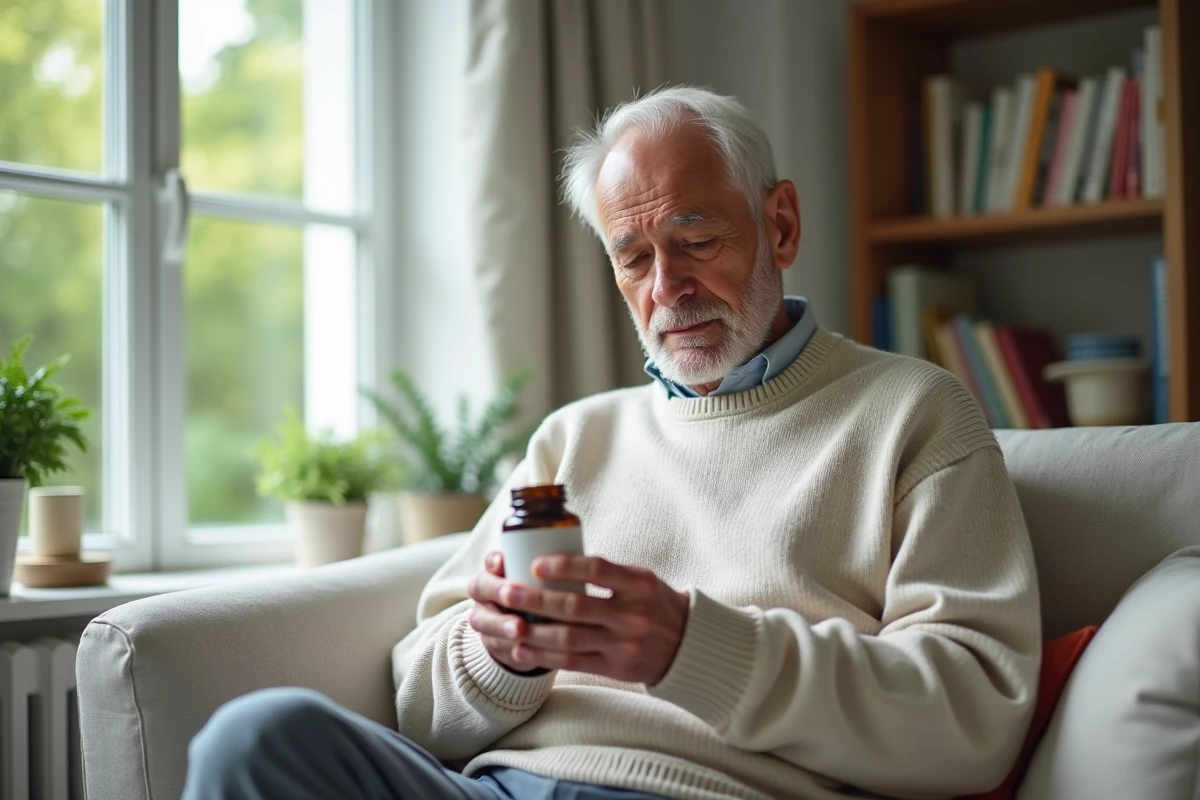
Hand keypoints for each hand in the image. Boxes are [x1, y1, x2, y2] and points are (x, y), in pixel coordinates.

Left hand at [466, 551, 689, 684]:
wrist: (688, 646)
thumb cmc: (655, 604)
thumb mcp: (641, 580)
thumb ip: (608, 574)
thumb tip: (558, 560)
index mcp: (639, 584)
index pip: (598, 570)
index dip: (565, 566)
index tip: (535, 564)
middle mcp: (633, 614)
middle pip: (576, 606)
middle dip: (536, 599)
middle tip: (507, 591)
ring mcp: (624, 644)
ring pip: (569, 638)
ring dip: (534, 630)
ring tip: (508, 622)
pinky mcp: (616, 667)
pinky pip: (574, 662)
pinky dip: (545, 655)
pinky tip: (522, 649)